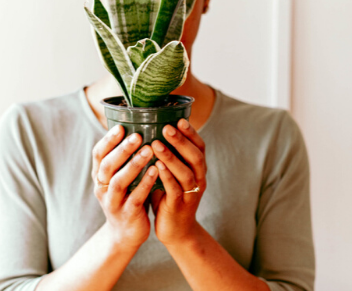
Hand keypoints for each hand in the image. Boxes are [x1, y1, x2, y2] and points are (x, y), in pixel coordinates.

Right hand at [91, 125, 158, 250]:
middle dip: (122, 149)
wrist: (125, 234)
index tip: (121, 126)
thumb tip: (135, 126)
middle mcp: (102, 187)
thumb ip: (123, 158)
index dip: (108, 140)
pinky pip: (134, 198)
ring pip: (118, 182)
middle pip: (107, 165)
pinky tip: (155, 172)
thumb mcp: (119, 176)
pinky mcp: (126, 215)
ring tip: (149, 150)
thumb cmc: (126, 196)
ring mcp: (112, 202)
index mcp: (99, 175)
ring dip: (133, 165)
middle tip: (137, 136)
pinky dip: (144, 184)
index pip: (98, 154)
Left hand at [150, 118, 206, 245]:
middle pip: (196, 157)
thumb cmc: (171, 195)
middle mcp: (198, 179)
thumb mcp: (173, 173)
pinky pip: (175, 189)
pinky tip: (156, 166)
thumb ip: (169, 155)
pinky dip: (166, 176)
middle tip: (167, 128)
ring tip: (156, 143)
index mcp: (197, 169)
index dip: (191, 133)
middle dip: (182, 141)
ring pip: (186, 173)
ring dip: (171, 157)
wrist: (176, 231)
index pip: (200, 146)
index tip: (180, 119)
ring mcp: (191, 193)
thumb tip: (152, 128)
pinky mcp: (180, 206)